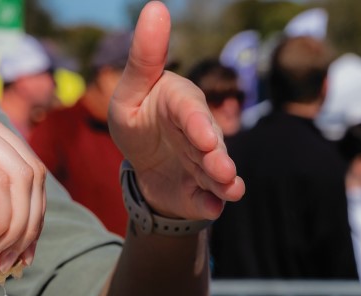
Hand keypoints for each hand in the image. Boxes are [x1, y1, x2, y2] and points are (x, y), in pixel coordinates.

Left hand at [109, 1, 243, 220]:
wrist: (145, 167)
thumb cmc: (138, 120)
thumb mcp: (130, 92)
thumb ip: (144, 57)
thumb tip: (157, 7)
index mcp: (182, 105)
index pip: (191, 113)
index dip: (198, 125)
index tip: (204, 137)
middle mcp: (201, 134)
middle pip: (211, 146)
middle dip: (218, 159)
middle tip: (223, 171)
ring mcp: (205, 165)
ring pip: (216, 174)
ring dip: (223, 183)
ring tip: (230, 191)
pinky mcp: (203, 191)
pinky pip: (208, 199)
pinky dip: (210, 205)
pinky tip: (211, 210)